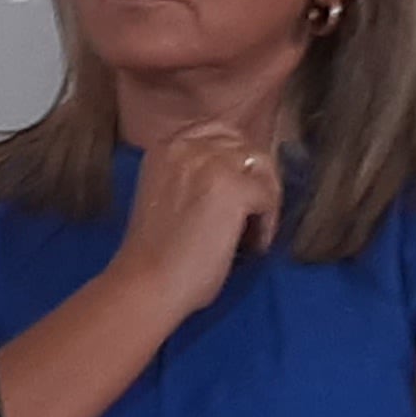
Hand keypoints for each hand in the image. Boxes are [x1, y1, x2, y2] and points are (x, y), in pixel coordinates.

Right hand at [112, 118, 286, 320]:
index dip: (236, 163)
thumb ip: (193, 176)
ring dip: (265, 199)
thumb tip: (235, 179)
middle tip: (253, 215)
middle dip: (255, 179)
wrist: (146, 283)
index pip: (220, 133)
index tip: (239, 192)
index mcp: (166, 146)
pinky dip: (268, 223)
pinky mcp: (235, 189)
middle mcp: (188, 146)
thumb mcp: (166, 194)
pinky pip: (269, 197)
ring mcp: (213, 164)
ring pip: (263, 169)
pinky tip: (254, 245)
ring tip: (253, 231)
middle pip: (246, 148)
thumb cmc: (152, 255)